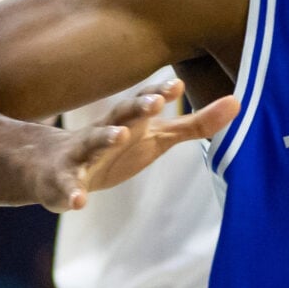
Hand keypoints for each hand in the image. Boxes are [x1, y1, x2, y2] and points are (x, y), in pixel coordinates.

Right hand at [23, 77, 238, 212]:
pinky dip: (71, 194)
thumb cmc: (115, 149)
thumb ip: (195, 124)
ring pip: (91, 143)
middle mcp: (104, 132)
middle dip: (136, 107)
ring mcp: (80, 156)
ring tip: (120, 136)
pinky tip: (78, 201)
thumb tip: (237, 102)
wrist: (51, 166)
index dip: (159, 94)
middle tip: (155, 102)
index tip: (176, 85)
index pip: (144, 102)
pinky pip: (66, 189)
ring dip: (105, 138)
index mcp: (128, 121)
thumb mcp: (156, 137)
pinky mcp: (62, 184)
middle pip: (120, 116)